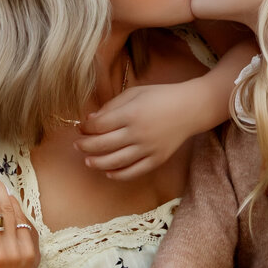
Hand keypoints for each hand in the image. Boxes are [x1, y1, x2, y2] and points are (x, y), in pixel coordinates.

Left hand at [75, 82, 195, 179]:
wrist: (190, 108)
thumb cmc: (160, 96)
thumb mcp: (134, 93)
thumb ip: (111, 106)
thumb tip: (90, 120)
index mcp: (131, 113)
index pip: (99, 125)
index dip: (86, 128)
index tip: (81, 127)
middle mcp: (138, 133)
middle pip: (103, 145)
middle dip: (85, 146)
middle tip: (77, 145)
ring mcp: (148, 148)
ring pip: (115, 162)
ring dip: (97, 163)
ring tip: (88, 161)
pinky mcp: (157, 159)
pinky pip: (134, 172)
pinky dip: (118, 175)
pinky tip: (108, 172)